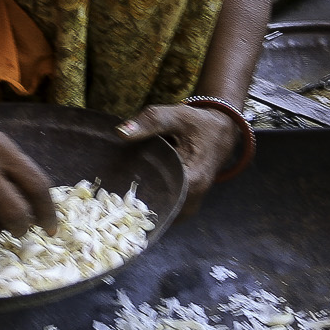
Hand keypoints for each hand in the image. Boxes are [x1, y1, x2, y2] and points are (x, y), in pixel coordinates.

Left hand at [118, 104, 238, 212]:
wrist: (220, 133)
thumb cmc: (197, 124)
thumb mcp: (176, 116)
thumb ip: (150, 122)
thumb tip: (121, 132)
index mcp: (193, 181)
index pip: (157, 197)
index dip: (132, 194)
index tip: (112, 189)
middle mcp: (192, 200)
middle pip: (154, 209)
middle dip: (131, 201)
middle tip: (109, 189)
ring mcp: (189, 207)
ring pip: (157, 212)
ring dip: (138, 204)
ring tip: (117, 190)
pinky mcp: (185, 207)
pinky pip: (162, 210)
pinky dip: (147, 202)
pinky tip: (132, 190)